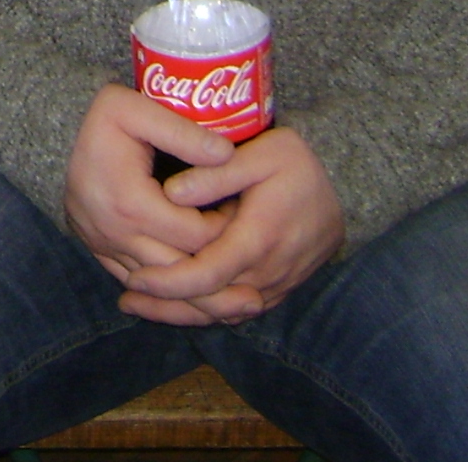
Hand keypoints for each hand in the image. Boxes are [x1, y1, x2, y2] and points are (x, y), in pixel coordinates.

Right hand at [65, 82, 236, 314]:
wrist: (52, 137)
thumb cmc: (99, 120)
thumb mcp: (134, 108)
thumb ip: (182, 131)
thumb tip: (227, 152)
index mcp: (130, 203)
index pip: (196, 236)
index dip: (228, 230)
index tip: (245, 213)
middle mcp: (117, 235)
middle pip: (184, 274)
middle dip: (224, 274)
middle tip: (259, 265)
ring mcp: (106, 250)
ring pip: (165, 290)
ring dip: (203, 294)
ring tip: (244, 297)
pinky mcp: (102, 256)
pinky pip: (143, 289)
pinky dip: (175, 295)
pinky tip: (203, 294)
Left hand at [120, 123, 344, 324]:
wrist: (341, 192)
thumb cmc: (297, 166)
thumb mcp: (263, 154)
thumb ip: (216, 174)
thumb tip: (171, 193)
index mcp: (259, 239)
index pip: (207, 276)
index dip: (168, 282)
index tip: (135, 277)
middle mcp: (267, 272)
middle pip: (210, 303)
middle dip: (166, 304)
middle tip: (126, 297)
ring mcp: (274, 286)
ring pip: (223, 313)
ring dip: (182, 313)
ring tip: (137, 305)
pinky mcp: (276, 290)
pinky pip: (237, 310)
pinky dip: (204, 311)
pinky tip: (173, 305)